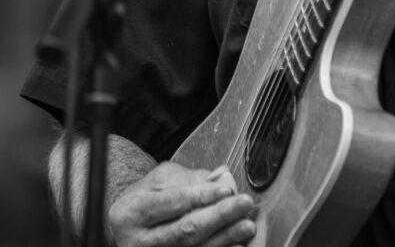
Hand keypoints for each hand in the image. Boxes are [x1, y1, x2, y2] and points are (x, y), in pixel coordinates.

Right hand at [108, 163, 255, 246]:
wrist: (125, 228)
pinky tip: (236, 246)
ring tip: (247, 225)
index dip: (201, 196)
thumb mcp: (160, 180)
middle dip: (218, 216)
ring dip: (224, 238)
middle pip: (184, 229)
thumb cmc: (146, 198)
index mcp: (133, 212)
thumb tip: (222, 177)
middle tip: (244, 204)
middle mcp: (139, 241)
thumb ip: (190, 178)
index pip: (172, 202)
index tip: (226, 190)